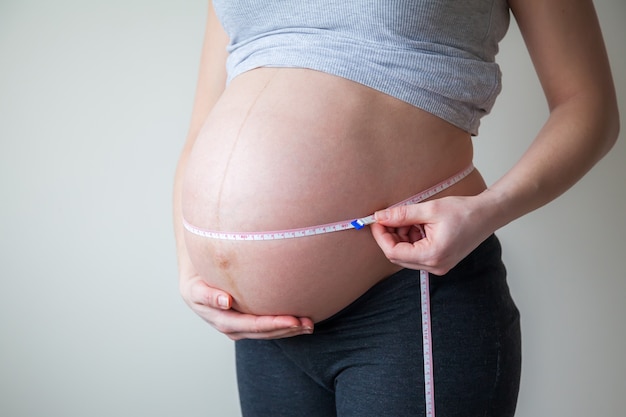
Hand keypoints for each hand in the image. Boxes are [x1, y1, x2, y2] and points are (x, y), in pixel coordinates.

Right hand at [180, 275, 313, 339]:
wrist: (193, 281)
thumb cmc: (195, 281)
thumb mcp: (195, 288)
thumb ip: (208, 295)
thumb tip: (226, 302)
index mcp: (221, 320)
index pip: (251, 325)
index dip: (272, 324)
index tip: (292, 320)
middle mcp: (232, 328)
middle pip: (263, 332)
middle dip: (286, 329)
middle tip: (308, 323)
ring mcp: (240, 327)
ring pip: (267, 332)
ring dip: (289, 330)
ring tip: (309, 324)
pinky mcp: (246, 321)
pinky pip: (267, 326)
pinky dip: (283, 325)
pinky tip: (299, 321)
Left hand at [370, 195, 493, 274]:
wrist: (488, 215)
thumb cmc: (464, 211)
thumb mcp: (430, 209)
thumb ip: (402, 215)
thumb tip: (380, 217)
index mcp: (432, 255)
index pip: (394, 252)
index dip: (381, 236)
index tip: (376, 221)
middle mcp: (434, 266)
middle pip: (398, 256)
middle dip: (390, 236)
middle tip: (390, 217)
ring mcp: (438, 266)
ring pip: (406, 255)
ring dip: (402, 236)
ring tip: (411, 218)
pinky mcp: (440, 261)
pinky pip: (417, 253)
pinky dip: (412, 239)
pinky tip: (418, 224)